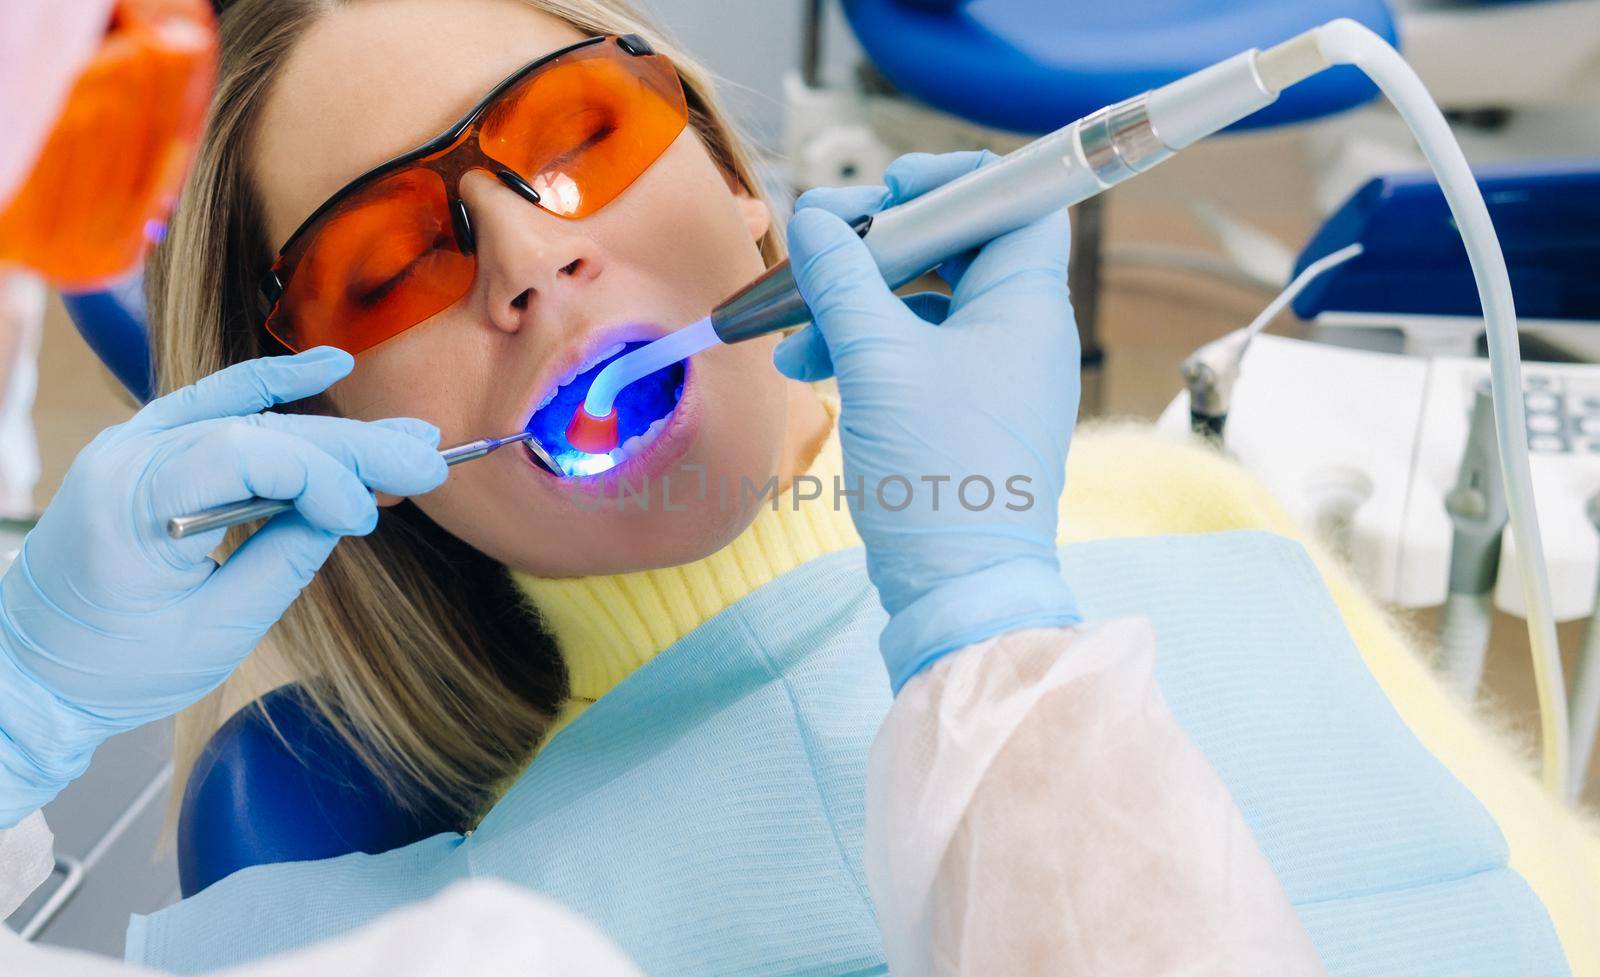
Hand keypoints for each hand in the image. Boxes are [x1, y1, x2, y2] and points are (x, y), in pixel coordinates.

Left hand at [0, 348, 446, 823]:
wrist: (30, 669)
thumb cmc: (114, 667)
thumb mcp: (212, 633)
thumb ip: (283, 561)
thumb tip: (344, 511)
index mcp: (131, 502)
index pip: (246, 457)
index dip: (321, 477)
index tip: (371, 518)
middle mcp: (127, 455)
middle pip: (260, 430)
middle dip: (352, 448)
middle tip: (430, 459)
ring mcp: (133, 445)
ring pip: (250, 418)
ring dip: (332, 429)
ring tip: (408, 439)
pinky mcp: (147, 452)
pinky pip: (217, 406)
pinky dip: (274, 390)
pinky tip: (329, 368)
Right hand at [775, 151, 1081, 691]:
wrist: (959, 587)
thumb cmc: (939, 468)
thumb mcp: (877, 360)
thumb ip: (843, 279)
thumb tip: (817, 220)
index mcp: (1026, 301)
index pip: (1013, 198)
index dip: (950, 182)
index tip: (886, 195)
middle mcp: (1022, 330)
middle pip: (956, 246)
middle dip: (879, 245)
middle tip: (821, 248)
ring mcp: (995, 374)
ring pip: (924, 303)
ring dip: (857, 301)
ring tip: (792, 323)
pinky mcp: (964, 413)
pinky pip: (915, 353)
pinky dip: (864, 348)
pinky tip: (805, 365)